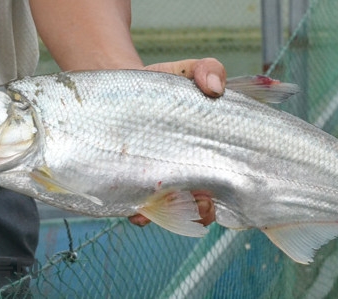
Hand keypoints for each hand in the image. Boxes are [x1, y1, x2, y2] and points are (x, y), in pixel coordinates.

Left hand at [129, 58, 224, 227]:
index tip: (214, 191)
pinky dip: (138, 212)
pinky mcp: (127, 183)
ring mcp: (153, 181)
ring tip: (159, 206)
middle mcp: (181, 174)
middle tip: (198, 199)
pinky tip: (136, 207)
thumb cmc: (159, 86)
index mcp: (201, 156)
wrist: (115, 88)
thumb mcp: (185, 72)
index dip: (222, 197)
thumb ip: (207, 70)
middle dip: (200, 211)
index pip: (220, 187)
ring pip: (165, 212)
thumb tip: (214, 88)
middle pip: (198, 208)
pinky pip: (135, 208)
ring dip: (166, 215)